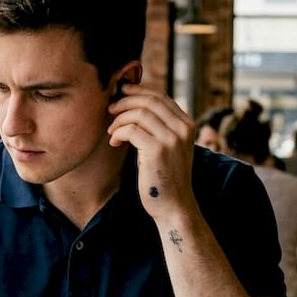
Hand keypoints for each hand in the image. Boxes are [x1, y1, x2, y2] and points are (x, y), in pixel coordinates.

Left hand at [106, 83, 196, 221]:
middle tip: (110, 109)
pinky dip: (118, 132)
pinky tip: (114, 142)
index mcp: (187, 124)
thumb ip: (160, 127)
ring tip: (111, 131)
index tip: (121, 91)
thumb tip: (134, 104)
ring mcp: (171, 139)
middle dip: (125, 101)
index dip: (138, 90)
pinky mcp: (157, 151)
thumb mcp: (170, 147)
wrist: (174, 206)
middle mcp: (182, 128)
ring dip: (119, 119)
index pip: (160, 96)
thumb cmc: (166, 177)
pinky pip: (131, 130)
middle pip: (149, 100)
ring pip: (138, 113)